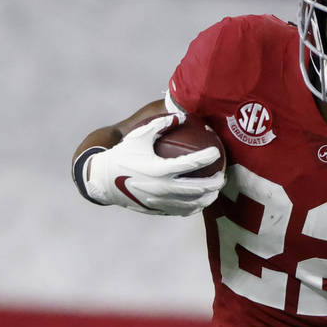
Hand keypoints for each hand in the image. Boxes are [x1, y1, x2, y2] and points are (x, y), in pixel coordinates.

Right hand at [83, 114, 224, 215]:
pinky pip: (182, 211)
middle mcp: (163, 188)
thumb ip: (161, 124)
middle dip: (215, 183)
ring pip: (193, 204)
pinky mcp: (159, 210)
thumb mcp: (139, 135)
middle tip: (223, 176)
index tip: (216, 150)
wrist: (104, 180)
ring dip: (208, 197)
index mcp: (160, 169)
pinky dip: (195, 207)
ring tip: (215, 191)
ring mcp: (162, 202)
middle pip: (198, 188)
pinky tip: (200, 201)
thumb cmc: (123, 155)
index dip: (207, 157)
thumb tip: (181, 115)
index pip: (191, 163)